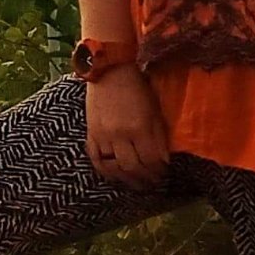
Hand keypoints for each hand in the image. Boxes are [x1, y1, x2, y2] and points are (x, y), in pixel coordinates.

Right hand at [84, 67, 170, 191]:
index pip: (151, 160)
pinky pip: (96, 161)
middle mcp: (120, 134)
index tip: (164, 174)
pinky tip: (115, 176)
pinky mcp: (91, 134)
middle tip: (153, 183)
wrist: (109, 71)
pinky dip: (106, 172)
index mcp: (140, 126)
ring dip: (127, 180)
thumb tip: (164, 160)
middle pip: (133, 168)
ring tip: (136, 184)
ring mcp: (103, 136)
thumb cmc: (137, 88)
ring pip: (115, 168)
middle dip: (146, 179)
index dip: (159, 171)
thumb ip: (159, 136)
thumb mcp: (155, 110)